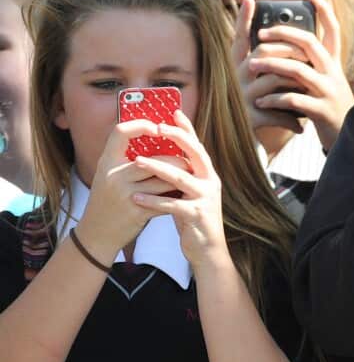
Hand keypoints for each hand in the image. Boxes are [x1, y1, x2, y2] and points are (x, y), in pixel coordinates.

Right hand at [74, 119, 183, 263]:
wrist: (96, 234)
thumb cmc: (108, 200)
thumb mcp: (109, 176)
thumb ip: (127, 160)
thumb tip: (158, 135)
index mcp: (106, 163)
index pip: (120, 132)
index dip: (140, 125)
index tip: (158, 127)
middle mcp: (113, 176)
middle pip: (153, 159)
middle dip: (176, 160)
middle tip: (188, 159)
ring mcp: (124, 195)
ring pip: (163, 180)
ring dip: (180, 178)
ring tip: (190, 175)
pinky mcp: (136, 212)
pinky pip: (164, 200)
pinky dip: (175, 197)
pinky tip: (183, 195)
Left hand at [130, 110, 231, 275]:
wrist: (208, 249)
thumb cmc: (194, 219)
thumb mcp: (191, 193)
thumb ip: (182, 176)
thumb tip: (163, 157)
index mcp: (208, 174)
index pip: (197, 145)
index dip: (186, 128)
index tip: (173, 112)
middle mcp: (210, 181)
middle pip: (195, 153)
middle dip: (176, 138)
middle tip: (156, 127)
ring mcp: (205, 198)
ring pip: (180, 178)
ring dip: (157, 168)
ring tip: (137, 161)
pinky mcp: (197, 215)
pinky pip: (172, 205)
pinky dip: (153, 201)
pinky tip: (136, 199)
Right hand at [231, 0, 305, 134]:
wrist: (233, 145)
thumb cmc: (252, 107)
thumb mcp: (255, 83)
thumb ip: (268, 63)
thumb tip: (287, 39)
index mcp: (238, 66)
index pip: (239, 38)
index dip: (244, 19)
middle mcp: (236, 78)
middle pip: (264, 54)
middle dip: (289, 52)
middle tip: (307, 54)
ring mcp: (241, 97)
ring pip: (274, 80)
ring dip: (296, 84)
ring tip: (310, 88)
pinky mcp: (249, 118)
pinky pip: (275, 113)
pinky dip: (291, 120)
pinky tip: (301, 127)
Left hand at [247, 0, 353, 149]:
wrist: (348, 137)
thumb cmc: (329, 106)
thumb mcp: (327, 81)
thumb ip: (312, 64)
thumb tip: (289, 44)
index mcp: (333, 63)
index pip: (333, 30)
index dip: (325, 10)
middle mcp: (333, 73)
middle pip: (310, 44)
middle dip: (284, 34)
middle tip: (261, 33)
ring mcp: (328, 91)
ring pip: (299, 71)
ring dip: (272, 66)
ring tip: (250, 66)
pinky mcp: (321, 111)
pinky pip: (295, 100)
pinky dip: (275, 99)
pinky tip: (261, 101)